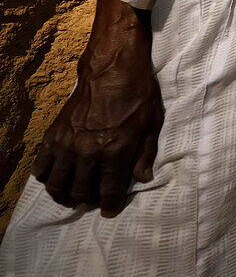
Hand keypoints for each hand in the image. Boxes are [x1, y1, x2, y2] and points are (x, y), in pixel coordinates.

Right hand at [31, 0, 162, 216]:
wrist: (112, 66)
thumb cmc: (138, 92)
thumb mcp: (152, 122)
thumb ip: (146, 153)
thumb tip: (143, 178)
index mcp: (115, 150)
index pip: (108, 191)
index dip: (110, 205)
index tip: (110, 210)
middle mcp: (88, 151)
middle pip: (80, 192)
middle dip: (88, 200)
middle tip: (95, 197)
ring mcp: (67, 144)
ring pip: (56, 185)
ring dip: (65, 194)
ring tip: (75, 192)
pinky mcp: (53, 134)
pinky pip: (41, 166)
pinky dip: (46, 176)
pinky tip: (58, 174)